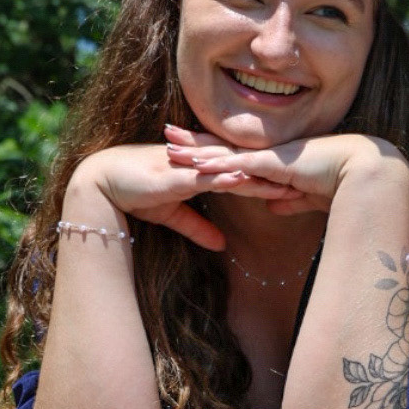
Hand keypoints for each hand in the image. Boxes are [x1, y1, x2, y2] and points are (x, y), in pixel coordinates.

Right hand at [74, 144, 279, 251]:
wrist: (102, 183)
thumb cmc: (135, 193)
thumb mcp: (173, 215)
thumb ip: (198, 228)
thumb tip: (222, 246)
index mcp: (202, 169)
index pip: (242, 172)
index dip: (268, 178)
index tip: (295, 184)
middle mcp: (199, 163)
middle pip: (245, 168)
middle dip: (274, 175)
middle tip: (305, 180)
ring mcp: (189, 167)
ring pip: (231, 171)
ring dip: (257, 177)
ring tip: (286, 183)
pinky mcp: (176, 175)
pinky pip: (206, 177)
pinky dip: (225, 179)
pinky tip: (245, 181)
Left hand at [164, 126, 406, 216]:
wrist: (363, 174)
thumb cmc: (341, 185)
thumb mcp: (308, 197)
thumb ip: (290, 200)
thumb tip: (274, 207)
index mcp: (274, 162)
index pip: (236, 155)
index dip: (212, 151)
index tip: (190, 148)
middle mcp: (268, 155)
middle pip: (224, 147)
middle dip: (195, 142)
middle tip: (167, 134)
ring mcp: (270, 157)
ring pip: (225, 153)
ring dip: (197, 151)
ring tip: (169, 146)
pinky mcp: (276, 164)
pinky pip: (240, 164)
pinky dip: (218, 164)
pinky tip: (197, 163)